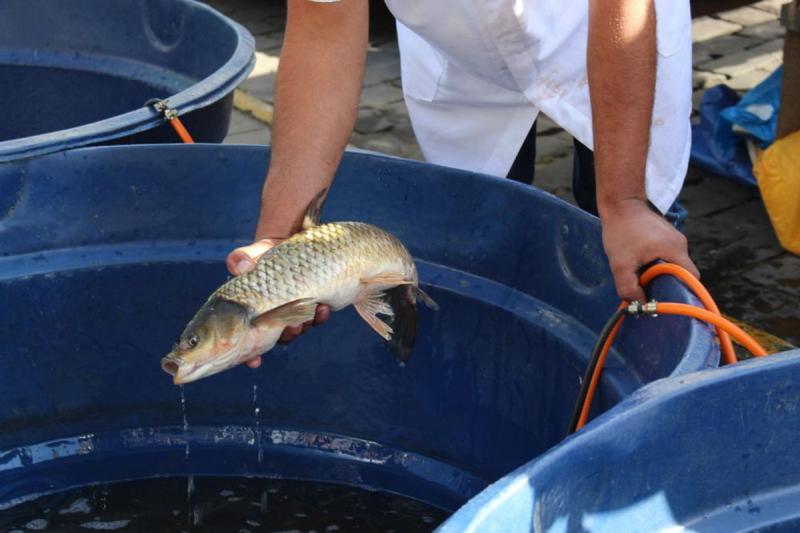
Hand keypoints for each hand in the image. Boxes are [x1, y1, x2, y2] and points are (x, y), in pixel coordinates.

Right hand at [226, 238, 330, 368]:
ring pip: (295, 329)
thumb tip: (240, 265)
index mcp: (250, 307)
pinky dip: (319, 316)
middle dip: (284, 335)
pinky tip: (322, 308)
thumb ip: (245, 257)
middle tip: (291, 326)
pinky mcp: (311, 305)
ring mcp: (291, 310)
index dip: (247, 354)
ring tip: (307, 314)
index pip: (243, 337)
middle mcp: (269, 314)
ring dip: (301, 327)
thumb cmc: (270, 249)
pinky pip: (315, 318)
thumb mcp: (256, 251)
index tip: (254, 361)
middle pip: (273, 337)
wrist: (299, 239)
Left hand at [600, 198, 699, 302]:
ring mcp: (674, 238)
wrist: (620, 202)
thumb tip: (640, 304)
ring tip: (641, 273)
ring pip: (672, 264)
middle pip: (681, 273)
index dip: (681, 292)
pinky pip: (665, 254)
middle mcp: (680, 244)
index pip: (691, 279)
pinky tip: (640, 261)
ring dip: (659, 271)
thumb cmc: (621, 231)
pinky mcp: (666, 235)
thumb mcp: (620, 264)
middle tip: (648, 289)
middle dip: (666, 283)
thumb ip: (628, 288)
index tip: (666, 299)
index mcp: (676, 250)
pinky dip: (655, 261)